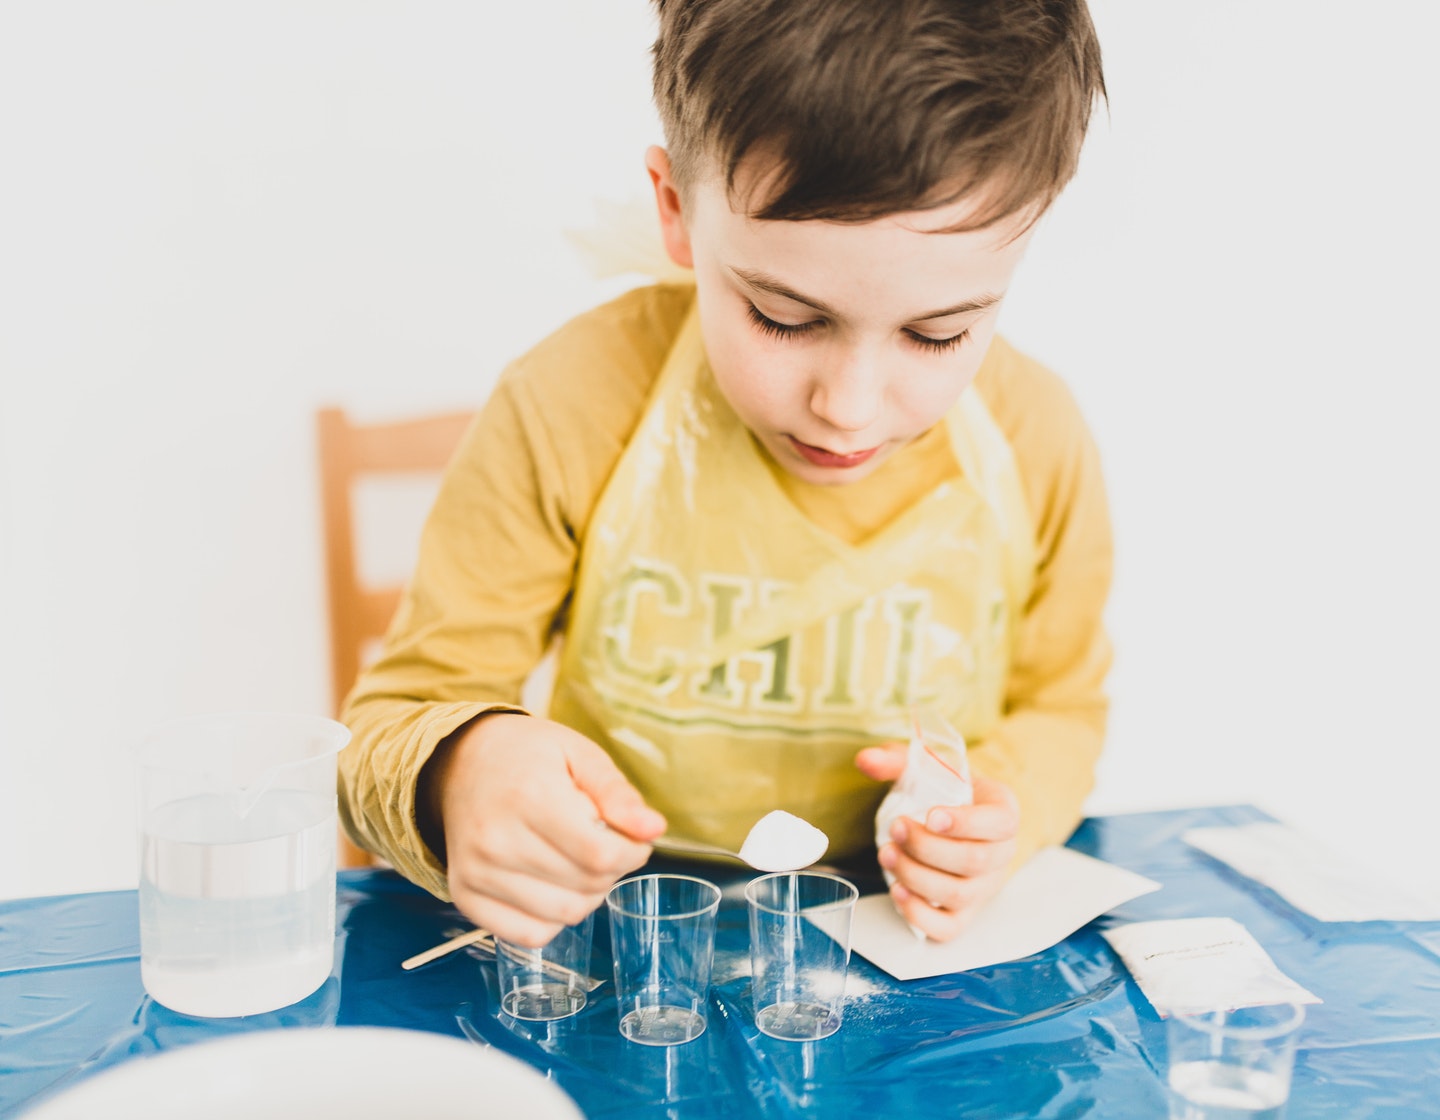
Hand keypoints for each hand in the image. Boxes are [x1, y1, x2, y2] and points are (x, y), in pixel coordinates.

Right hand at [425, 713, 665, 946]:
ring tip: (578, 861)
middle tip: (602, 842)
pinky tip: (553, 884)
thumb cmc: (528, 756)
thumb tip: (654, 829)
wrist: (462, 762)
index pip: (600, 854)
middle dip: (612, 869)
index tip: (632, 837)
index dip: (632, 852)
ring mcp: (476, 872)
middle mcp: (496, 840)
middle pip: (587, 886)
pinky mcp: (465, 896)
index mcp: (529, 796)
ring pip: (564, 915)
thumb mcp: (580, 754)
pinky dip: (554, 919)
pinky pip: (530, 934)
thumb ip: (618, 794)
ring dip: (588, 895)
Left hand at [855, 744, 1019, 942]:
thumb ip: (895, 760)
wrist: (953, 818)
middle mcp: (1002, 854)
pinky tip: (897, 891)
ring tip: (887, 854)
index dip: (967, 823)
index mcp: (1003, 812)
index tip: (931, 816)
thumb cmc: (943, 792)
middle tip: (896, 829)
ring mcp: (984, 887)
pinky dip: (921, 915)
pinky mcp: (964, 913)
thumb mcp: (924, 767)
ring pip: (959, 894)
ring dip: (918, 877)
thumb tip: (864, 760)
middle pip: (975, 861)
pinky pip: (950, 928)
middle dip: (928, 848)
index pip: (1000, 823)